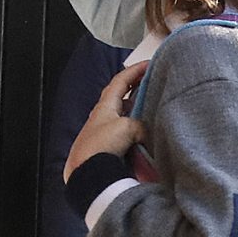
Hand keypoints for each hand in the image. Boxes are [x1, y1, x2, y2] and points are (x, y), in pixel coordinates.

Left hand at [68, 61, 150, 176]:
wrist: (87, 173)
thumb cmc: (102, 146)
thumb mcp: (126, 128)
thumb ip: (139, 125)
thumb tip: (143, 133)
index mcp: (105, 105)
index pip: (120, 81)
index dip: (134, 70)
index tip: (148, 63)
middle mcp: (102, 116)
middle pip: (120, 96)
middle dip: (135, 88)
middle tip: (150, 82)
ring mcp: (103, 131)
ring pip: (122, 114)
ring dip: (135, 108)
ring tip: (150, 106)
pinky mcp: (105, 147)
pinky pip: (123, 132)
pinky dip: (133, 128)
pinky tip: (142, 132)